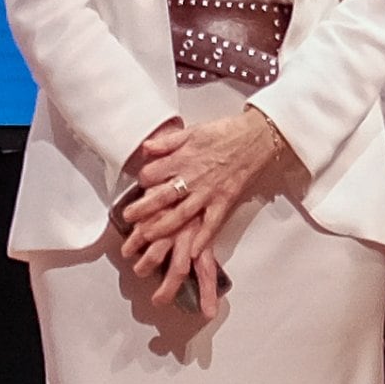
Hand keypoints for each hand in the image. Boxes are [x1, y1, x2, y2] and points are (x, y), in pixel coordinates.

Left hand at [117, 107, 282, 311]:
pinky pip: (212, 223)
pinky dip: (203, 238)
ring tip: (146, 236)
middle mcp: (192, 177)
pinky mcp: (225, 201)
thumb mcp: (192, 131)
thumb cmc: (225, 133)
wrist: (256, 137)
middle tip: (128, 218)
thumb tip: (146, 147)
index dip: (143, 179)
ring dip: (163, 227)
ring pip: (181, 213)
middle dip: (142, 209)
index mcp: (182, 158)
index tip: (141, 185)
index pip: (152, 173)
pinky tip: (193, 252)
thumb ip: (167, 142)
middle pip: (162, 196)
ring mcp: (208, 191)